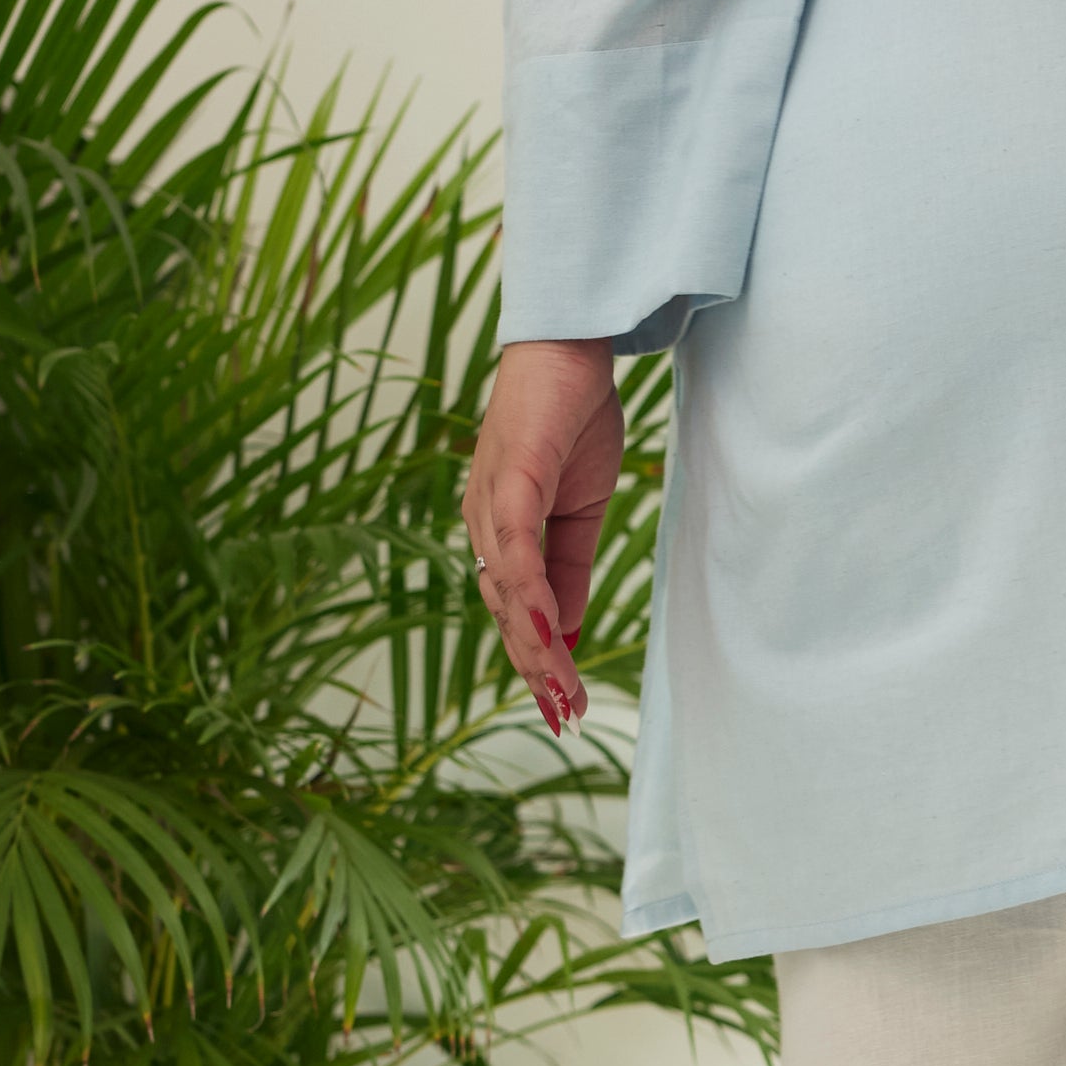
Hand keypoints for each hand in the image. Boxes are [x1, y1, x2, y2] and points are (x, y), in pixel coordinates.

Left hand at [462, 339, 621, 736]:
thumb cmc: (571, 419)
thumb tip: (566, 627)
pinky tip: (545, 629)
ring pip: (507, 591)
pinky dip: (527, 592)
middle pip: (504, 612)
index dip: (537, 657)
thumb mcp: (581, 510)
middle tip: (564, 716)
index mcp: (501, 532)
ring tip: (559, 689)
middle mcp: (484, 524)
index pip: (515, 610)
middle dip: (535, 668)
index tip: (564, 702)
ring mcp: (490, 503)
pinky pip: (516, 547)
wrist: (568, 349)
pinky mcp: (510, 479)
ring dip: (532, 645)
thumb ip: (569, 568)